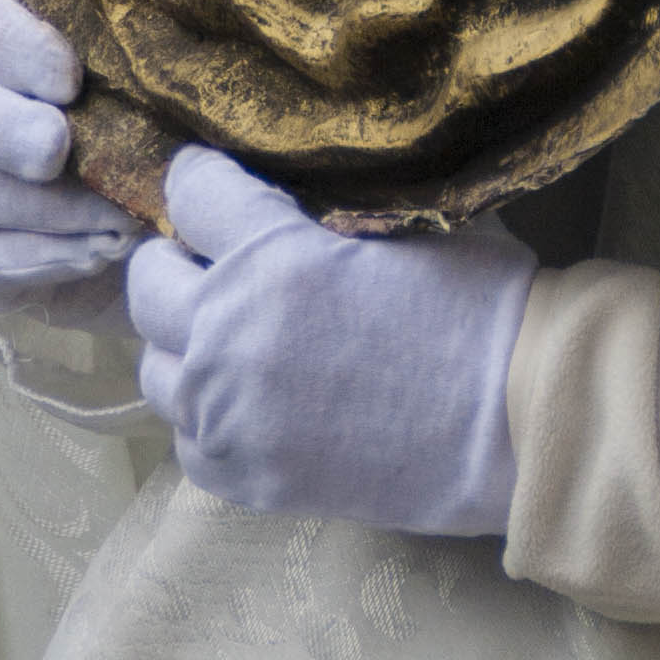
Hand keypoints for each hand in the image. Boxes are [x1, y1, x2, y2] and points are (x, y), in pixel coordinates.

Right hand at [0, 0, 138, 303]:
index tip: (69, 77)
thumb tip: (185, 31)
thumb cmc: (161, 105)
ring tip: (124, 216)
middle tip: (56, 147)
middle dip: (4, 129)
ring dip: (53, 208)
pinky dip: (54, 256)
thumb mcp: (159, 64)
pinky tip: (106, 250)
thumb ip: (153, 41)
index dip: (6, 45)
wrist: (159, 209)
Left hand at [128, 143, 532, 533]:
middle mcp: (232, 334)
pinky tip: (251, 401)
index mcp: (275, 254)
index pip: (189, 190)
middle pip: (145, 284)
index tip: (214, 183)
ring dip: (185, 343)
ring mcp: (233, 415)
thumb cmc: (479, 304)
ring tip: (230, 337)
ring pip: (155, 368)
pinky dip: (207, 417)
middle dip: (176, 261)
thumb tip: (310, 186)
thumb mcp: (411, 219)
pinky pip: (187, 442)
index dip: (201, 178)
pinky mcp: (249, 481)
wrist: (514, 422)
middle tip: (215, 261)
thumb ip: (339, 205)